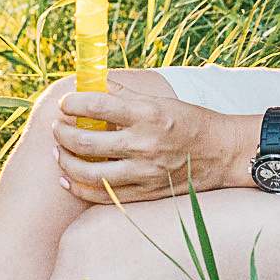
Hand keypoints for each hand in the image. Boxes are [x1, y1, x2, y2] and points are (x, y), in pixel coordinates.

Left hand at [48, 82, 253, 203]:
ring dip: (65, 162)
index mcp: (147, 114)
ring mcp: (144, 172)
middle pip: (86, 143)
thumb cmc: (189, 121)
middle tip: (57, 127)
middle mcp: (144, 144)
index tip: (65, 104)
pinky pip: (103, 195)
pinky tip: (67, 179)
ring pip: (89, 173)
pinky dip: (79, 188)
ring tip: (58, 152)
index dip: (72, 103)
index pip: (96, 106)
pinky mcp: (145, 193)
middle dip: (62, 134)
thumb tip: (92, 83)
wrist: (222, 153)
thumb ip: (124, 94)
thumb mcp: (159, 101)